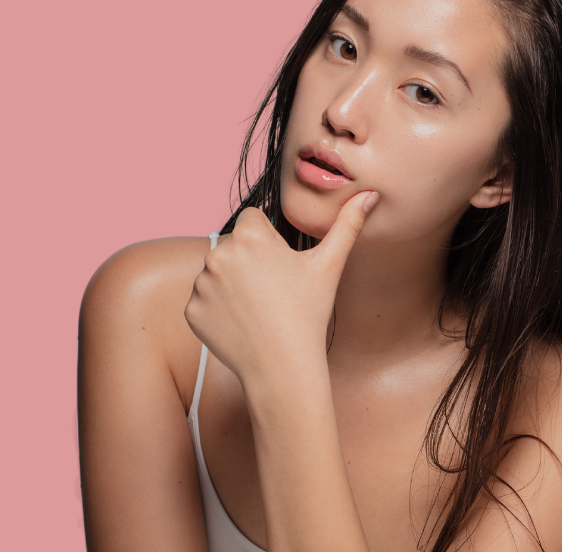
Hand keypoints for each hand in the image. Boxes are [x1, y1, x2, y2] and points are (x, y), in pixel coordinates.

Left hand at [184, 190, 379, 387]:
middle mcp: (217, 254)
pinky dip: (220, 309)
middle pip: (234, 245)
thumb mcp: (329, 265)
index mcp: (249, 236)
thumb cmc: (308, 313)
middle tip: (274, 290)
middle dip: (250, 260)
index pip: (252, 219)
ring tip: (260, 308)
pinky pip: (205, 300)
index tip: (282, 265)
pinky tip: (243, 323)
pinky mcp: (192, 310)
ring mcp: (201, 284)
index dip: (269, 240)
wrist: (283, 366)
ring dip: (233, 284)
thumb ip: (348, 224)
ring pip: (218, 272)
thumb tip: (370, 195)